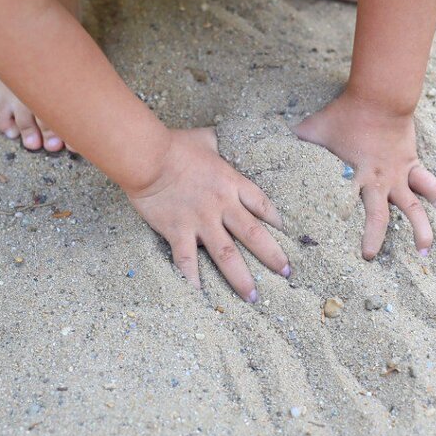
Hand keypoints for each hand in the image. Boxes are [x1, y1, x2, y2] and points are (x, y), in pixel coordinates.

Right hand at [126, 128, 290, 301]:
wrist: (148, 157)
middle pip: (254, 235)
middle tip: (286, 274)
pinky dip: (193, 280)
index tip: (287, 233)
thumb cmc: (175, 145)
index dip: (276, 220)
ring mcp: (201, 222)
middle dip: (272, 256)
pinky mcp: (178, 232)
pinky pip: (187, 261)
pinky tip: (200, 297)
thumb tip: (218, 137)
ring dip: (241, 278)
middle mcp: (222, 206)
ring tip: (253, 297)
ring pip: (227, 255)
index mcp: (232, 183)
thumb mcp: (205, 139)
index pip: (262, 204)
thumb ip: (216, 143)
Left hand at [295, 92, 435, 259]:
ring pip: (414, 207)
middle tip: (370, 258)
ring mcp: (398, 174)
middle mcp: (377, 181)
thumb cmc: (344, 113)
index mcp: (351, 176)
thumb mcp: (313, 128)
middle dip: (375, 239)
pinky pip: (428, 183)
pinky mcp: (412, 164)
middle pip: (379, 217)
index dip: (338, 228)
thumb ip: (295, 140)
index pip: (343, 209)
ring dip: (421, 229)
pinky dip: (433, 194)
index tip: (329, 243)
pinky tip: (435, 206)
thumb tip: (268, 143)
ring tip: (425, 250)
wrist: (380, 97)